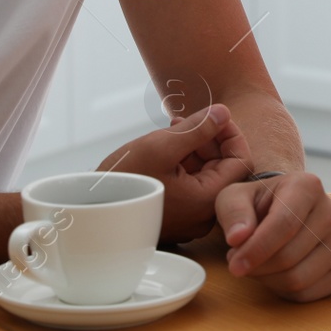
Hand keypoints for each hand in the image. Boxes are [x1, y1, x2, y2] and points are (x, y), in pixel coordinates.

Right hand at [97, 104, 251, 242]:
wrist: (89, 209)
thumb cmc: (123, 180)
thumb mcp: (162, 145)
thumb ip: (198, 128)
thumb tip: (224, 112)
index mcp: (207, 201)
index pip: (240, 161)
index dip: (231, 133)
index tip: (215, 115)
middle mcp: (203, 215)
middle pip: (223, 167)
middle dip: (209, 138)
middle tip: (187, 119)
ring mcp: (188, 218)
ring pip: (205, 174)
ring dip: (195, 147)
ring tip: (172, 129)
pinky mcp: (174, 216)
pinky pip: (190, 185)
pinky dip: (183, 163)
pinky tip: (166, 146)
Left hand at [215, 172, 330, 301]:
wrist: (280, 212)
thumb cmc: (256, 204)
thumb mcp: (234, 198)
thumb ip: (233, 212)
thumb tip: (238, 238)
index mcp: (307, 186)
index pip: (284, 224)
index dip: (256, 249)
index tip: (234, 264)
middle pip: (289, 256)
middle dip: (258, 266)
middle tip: (239, 261)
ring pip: (299, 278)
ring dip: (269, 280)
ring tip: (257, 265)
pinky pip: (310, 294)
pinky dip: (286, 292)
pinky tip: (275, 275)